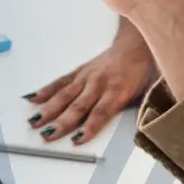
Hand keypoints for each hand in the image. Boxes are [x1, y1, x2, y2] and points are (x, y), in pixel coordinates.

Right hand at [28, 20, 153, 145]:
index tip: (77, 139)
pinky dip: (46, 90)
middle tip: (48, 136)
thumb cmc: (142, 70)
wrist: (135, 43)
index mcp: (117, 90)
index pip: (101, 112)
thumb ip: (143, 111)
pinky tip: (34, 98)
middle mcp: (99, 83)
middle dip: (61, 123)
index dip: (89, 127)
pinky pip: (60, 81)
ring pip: (65, 95)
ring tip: (35, 122)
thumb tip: (144, 130)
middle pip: (78, 106)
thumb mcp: (149, 91)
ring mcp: (87, 77)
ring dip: (48, 109)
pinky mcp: (79, 71)